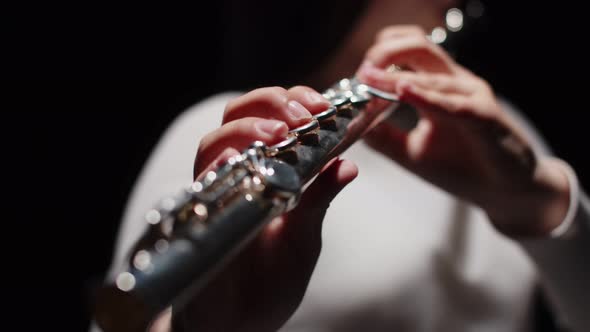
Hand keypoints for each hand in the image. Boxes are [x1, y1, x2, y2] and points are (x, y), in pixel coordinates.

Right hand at [166, 86, 357, 331]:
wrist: (238, 326)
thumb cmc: (269, 282)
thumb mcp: (304, 237)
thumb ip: (319, 200)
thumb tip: (348, 166)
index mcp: (261, 174)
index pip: (269, 118)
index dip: (292, 102)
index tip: (323, 106)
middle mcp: (233, 177)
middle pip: (236, 117)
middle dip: (270, 103)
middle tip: (301, 116)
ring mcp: (213, 195)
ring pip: (214, 142)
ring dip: (246, 129)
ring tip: (278, 133)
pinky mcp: (197, 218)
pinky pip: (200, 183)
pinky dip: (220, 165)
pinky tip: (241, 162)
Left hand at [356, 25, 569, 237]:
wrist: (504, 193)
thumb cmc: (462, 168)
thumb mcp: (410, 151)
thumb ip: (382, 136)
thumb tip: (351, 122)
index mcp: (437, 87)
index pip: (406, 54)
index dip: (379, 58)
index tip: (355, 76)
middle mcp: (455, 83)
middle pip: (418, 46)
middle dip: (385, 53)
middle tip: (362, 71)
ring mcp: (472, 96)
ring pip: (433, 73)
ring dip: (397, 76)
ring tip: (369, 77)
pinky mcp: (487, 117)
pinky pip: (455, 104)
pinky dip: (428, 97)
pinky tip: (404, 92)